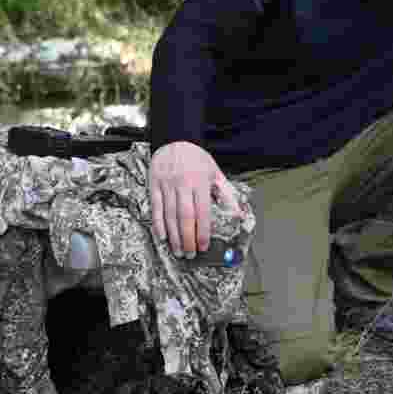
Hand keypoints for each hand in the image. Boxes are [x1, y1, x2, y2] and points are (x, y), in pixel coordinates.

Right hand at [149, 141, 241, 256]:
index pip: (202, 211)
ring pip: (170, 215)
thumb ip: (226, 193)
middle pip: (185, 217)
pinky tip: (163, 237)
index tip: (204, 245)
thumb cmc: (196, 158)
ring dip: (174, 236)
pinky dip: (158, 224)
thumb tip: (238, 213)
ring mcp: (167, 185)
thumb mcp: (215, 172)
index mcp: (200, 182)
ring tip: (179, 251)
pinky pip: (156, 208)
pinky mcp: (154, 185)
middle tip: (191, 254)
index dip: (203, 231)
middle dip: (188, 238)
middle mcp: (183, 184)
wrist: (174, 139)